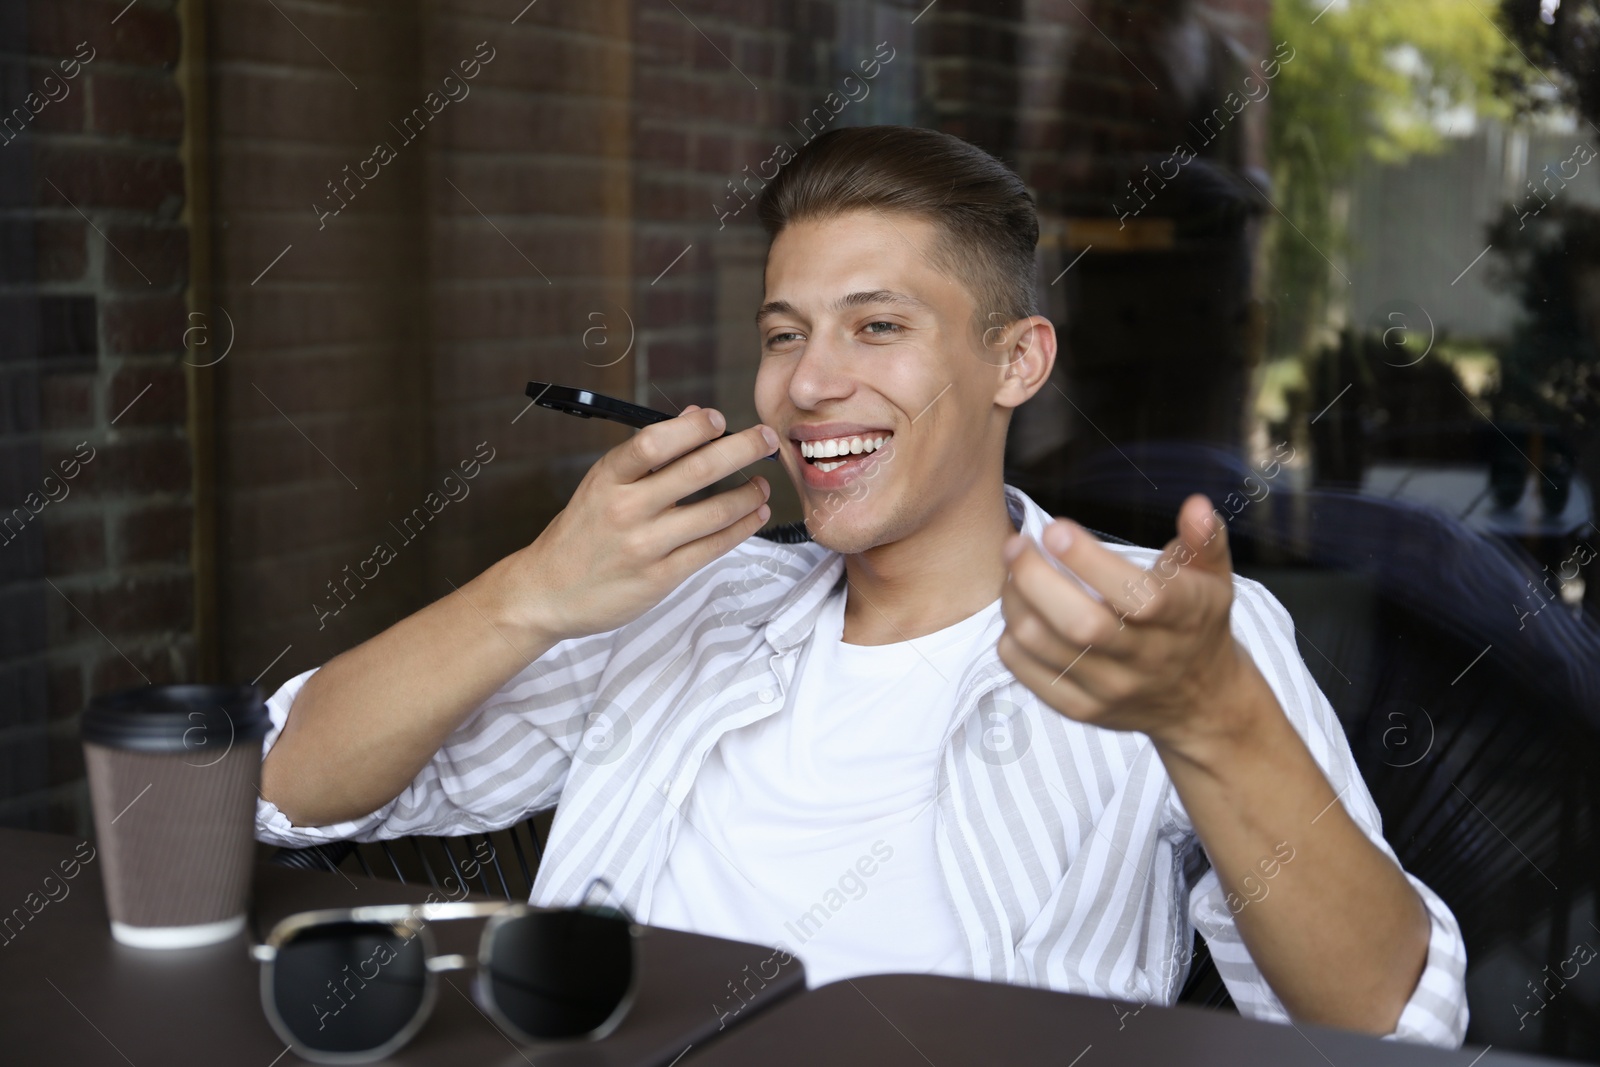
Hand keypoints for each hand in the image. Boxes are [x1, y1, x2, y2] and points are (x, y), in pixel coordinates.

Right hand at [509, 405, 776, 642]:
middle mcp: (625, 509)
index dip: (692, 427)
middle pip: (695, 472)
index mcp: (607, 478)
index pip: (654, 442)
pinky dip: (741, 528)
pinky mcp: (660, 577)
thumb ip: (647, 455)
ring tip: (763, 484)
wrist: (547, 593)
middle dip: (740, 449)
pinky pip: (712, 548)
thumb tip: (695, 416)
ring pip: (713, 512)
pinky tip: (755, 515)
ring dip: (748, 494)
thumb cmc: (581, 533)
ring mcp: (644, 546)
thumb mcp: (602, 485)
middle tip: (767, 438)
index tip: (718, 419)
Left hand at [996, 494, 1255, 752]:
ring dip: (1015, 601)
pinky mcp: (1081, 709)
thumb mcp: (1215, 579)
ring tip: (1013, 571)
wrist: (1200, 702)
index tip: (1053, 528)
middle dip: (1034, 578)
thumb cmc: (1197, 624)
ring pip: (1043, 645)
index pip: (1136, 595)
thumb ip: (1204, 539)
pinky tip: (1020, 610)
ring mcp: (1111, 689)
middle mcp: (1147, 659)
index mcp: (1182, 618)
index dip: (1089, 561)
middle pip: (1080, 624)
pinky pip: (1028, 672)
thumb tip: (1197, 505)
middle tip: (1016, 545)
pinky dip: (1011, 637)